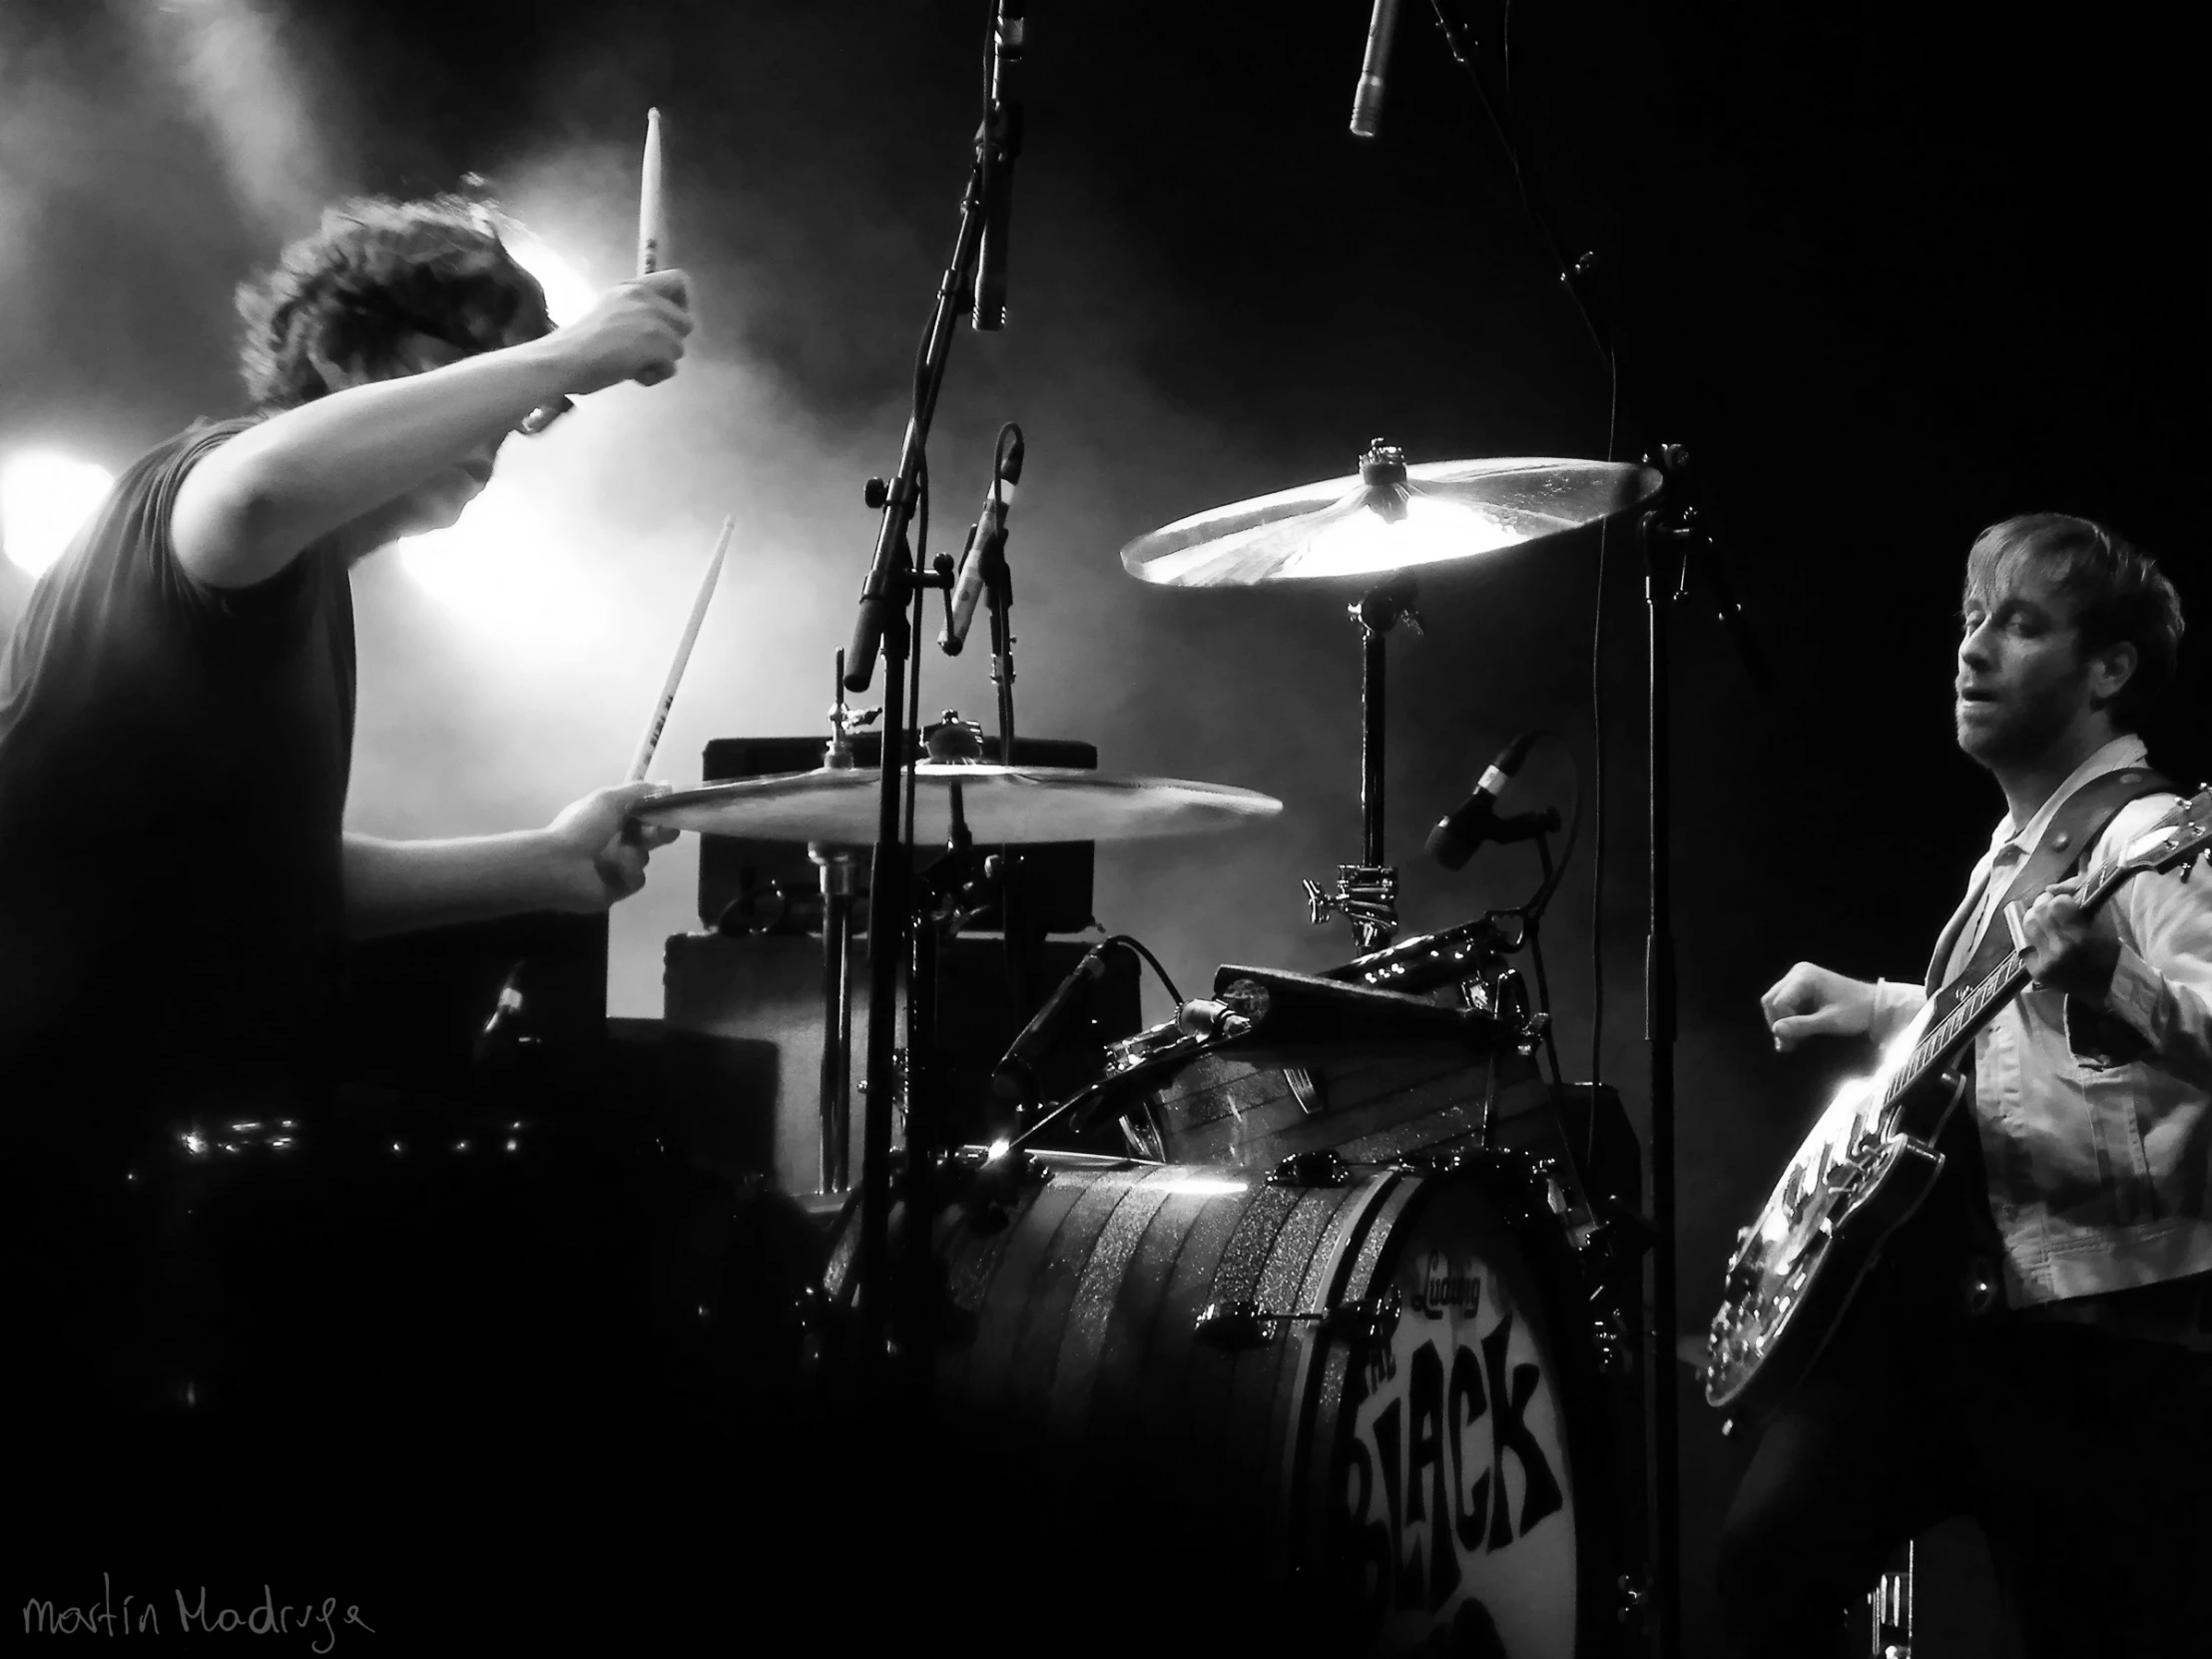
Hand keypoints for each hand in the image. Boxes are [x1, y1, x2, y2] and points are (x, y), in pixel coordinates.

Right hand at [540, 270, 692, 395]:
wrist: (565, 358)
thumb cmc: (579, 342)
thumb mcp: (610, 312)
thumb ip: (635, 313)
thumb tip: (658, 328)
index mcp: (633, 288)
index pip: (678, 280)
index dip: (681, 304)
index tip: (667, 323)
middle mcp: (646, 297)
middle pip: (686, 322)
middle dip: (670, 342)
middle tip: (644, 352)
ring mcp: (653, 320)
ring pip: (679, 348)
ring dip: (660, 361)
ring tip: (632, 364)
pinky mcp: (657, 343)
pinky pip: (671, 367)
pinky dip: (654, 376)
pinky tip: (631, 374)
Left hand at [540, 781, 681, 912]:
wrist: (560, 866)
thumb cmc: (582, 829)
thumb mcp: (609, 800)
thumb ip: (639, 791)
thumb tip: (667, 786)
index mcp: (608, 819)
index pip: (641, 814)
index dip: (657, 812)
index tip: (672, 810)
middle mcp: (613, 841)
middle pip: (649, 836)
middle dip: (659, 833)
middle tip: (665, 832)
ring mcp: (615, 866)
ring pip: (644, 858)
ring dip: (634, 854)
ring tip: (616, 856)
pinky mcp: (618, 888)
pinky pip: (637, 879)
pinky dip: (628, 873)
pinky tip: (613, 872)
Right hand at [1760, 963, 1877, 1051]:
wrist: (1876, 1004)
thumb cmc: (1856, 1012)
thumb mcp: (1830, 1022)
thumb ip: (1801, 1025)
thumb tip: (1775, 1031)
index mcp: (1804, 977)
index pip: (1778, 1003)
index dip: (1782, 1024)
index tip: (1793, 1044)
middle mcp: (1797, 972)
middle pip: (1771, 1000)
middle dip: (1778, 1023)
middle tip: (1790, 1045)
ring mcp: (1798, 976)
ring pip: (1775, 1001)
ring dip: (1782, 1021)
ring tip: (1795, 1040)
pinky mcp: (1801, 984)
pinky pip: (1785, 1001)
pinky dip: (1788, 1017)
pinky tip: (1798, 1030)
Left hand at [2014, 877, 2119, 1003]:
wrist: (2108, 984)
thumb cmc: (2109, 950)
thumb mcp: (2104, 921)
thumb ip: (2079, 900)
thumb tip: (2050, 888)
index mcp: (2081, 936)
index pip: (2058, 904)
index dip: (2060, 899)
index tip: (2064, 901)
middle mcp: (2061, 949)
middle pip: (2039, 913)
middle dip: (2043, 904)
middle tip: (2049, 905)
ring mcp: (2047, 962)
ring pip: (2028, 927)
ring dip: (2034, 917)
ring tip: (2043, 918)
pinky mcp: (2037, 972)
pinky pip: (2025, 945)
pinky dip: (2031, 938)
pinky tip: (2041, 938)